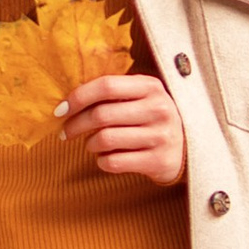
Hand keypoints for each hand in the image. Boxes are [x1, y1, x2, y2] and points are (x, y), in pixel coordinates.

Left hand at [61, 70, 186, 184]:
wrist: (188, 147)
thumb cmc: (151, 118)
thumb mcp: (141, 96)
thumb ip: (113, 92)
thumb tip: (68, 101)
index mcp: (151, 87)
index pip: (106, 86)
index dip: (78, 97)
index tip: (60, 110)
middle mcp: (158, 109)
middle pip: (101, 115)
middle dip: (75, 125)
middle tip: (65, 132)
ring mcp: (160, 136)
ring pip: (105, 140)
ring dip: (90, 144)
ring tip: (91, 144)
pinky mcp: (158, 161)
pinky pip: (114, 162)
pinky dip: (102, 161)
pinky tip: (105, 157)